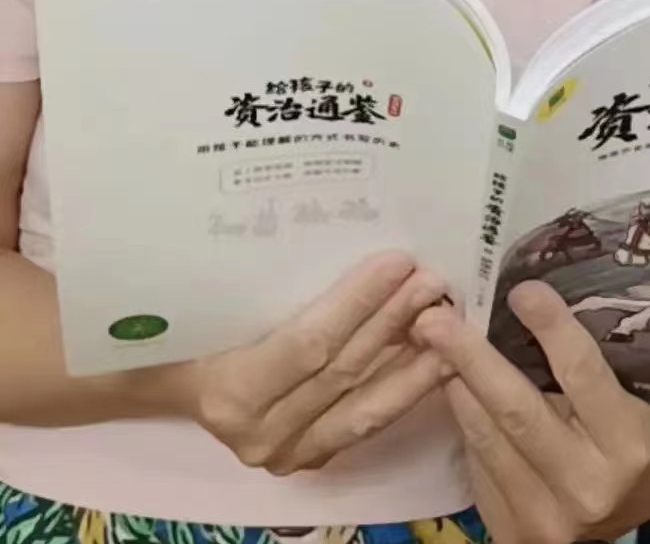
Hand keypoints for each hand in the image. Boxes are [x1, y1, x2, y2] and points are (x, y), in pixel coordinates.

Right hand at [174, 251, 448, 473]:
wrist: (164, 378)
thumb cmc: (189, 322)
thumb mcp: (218, 296)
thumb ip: (269, 280)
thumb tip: (336, 226)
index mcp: (231, 391)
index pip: (310, 344)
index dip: (358, 303)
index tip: (398, 260)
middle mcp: (260, 434)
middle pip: (343, 372)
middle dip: (394, 322)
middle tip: (433, 279)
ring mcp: (286, 455)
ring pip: (364, 409)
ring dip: (413, 362)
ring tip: (448, 318)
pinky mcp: (307, 460)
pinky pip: (363, 424)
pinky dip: (400, 391)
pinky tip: (432, 359)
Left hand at [415, 282, 649, 543]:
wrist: (625, 517)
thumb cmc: (631, 438)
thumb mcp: (633, 397)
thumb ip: (593, 360)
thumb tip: (534, 298)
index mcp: (627, 441)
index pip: (582, 373)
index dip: (550, 328)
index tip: (521, 289)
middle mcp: (587, 484)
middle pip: (518, 411)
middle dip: (472, 358)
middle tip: (435, 318)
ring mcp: (547, 515)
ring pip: (487, 438)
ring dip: (454, 384)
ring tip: (429, 341)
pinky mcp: (514, 531)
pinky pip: (477, 463)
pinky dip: (461, 418)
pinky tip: (448, 384)